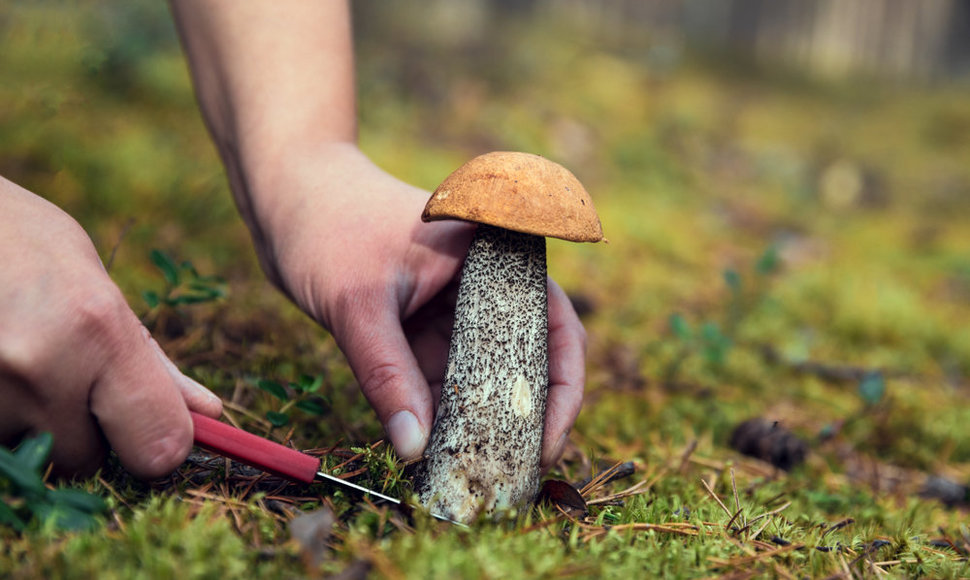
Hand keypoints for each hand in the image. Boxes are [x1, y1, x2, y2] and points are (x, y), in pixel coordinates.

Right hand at [0, 178, 222, 477]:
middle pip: (84, 458)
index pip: (156, 446)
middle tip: (60, 373)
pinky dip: (0, 413)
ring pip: (30, 453)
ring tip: (14, 359)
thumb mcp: (98, 285)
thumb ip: (150, 360)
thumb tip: (208, 415)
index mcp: (97, 329)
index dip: (157, 448)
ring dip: (28, 424)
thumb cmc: (23, 243)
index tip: (150, 433)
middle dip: (80, 429)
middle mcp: (40, 366)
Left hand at [246, 144, 584, 468]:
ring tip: (476, 472)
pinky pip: (448, 378)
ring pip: (488, 374)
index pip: (556, 326)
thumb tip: (413, 449)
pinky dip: (445, 413)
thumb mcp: (359, 304)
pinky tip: (437, 450)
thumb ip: (387, 375)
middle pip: (530, 357)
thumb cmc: (327, 225)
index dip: (563, 390)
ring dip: (483, 421)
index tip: (547, 444)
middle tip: (516, 473)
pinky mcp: (429, 326)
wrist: (286, 196)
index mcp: (497, 254)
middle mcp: (488, 282)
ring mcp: (458, 307)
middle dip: (525, 416)